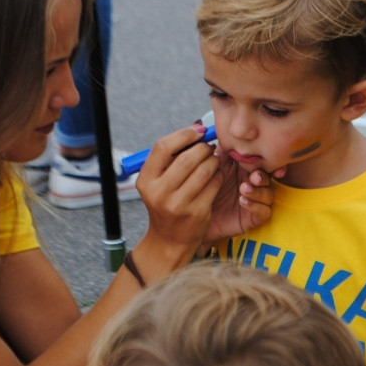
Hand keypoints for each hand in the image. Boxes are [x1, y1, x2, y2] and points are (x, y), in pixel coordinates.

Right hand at [135, 126, 222, 264]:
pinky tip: (217, 175)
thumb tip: (197, 126)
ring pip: (204, 170)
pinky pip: (214, 184)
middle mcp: (159, 193)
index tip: (197, 130)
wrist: (169, 239)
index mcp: (146, 180)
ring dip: (213, 160)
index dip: (184, 135)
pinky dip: (219, 175)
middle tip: (209, 147)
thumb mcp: (158, 180)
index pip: (163, 147)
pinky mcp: (197, 213)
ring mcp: (179, 204)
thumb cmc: (166, 201)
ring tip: (213, 159)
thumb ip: (172, 156)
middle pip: (187, 158)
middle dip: (203, 148)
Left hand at [203, 153, 283, 245]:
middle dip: (262, 174)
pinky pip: (264, 211)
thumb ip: (216, 152)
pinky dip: (255, 205)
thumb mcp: (209, 169)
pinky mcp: (254, 217)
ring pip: (268, 193)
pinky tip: (242, 201)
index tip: (261, 156)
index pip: (258, 160)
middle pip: (266, 175)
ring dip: (258, 190)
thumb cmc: (200, 191)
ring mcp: (254, 200)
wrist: (194, 217)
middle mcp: (251, 183)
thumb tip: (217, 132)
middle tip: (253, 176)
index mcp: (242, 169)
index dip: (263, 158)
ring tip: (243, 189)